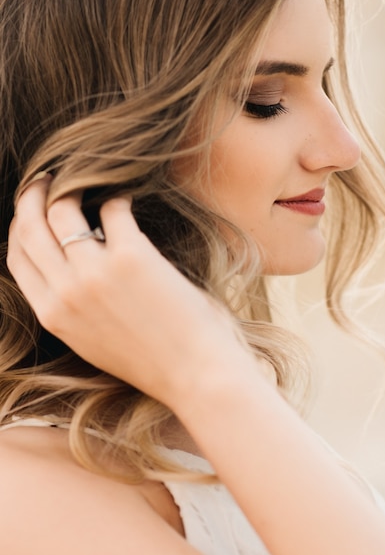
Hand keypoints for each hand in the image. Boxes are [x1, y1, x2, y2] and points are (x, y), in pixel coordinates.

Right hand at [7, 178, 253, 408]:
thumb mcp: (94, 340)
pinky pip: (113, 209)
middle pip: (29, 228)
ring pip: (62, 211)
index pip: (17, 257)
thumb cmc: (154, 360)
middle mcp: (66, 293)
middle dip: (32, 195)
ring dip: (70, 187)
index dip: (20, 226)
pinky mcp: (132, 257)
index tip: (31, 209)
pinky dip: (117, 197)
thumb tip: (72, 264)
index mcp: (53, 316)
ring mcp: (96, 274)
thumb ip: (73, 307)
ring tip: (84, 179)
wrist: (196, 376)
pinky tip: (127, 198)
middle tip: (45, 179)